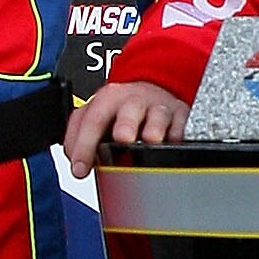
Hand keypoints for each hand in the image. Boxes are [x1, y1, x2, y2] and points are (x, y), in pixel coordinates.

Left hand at [64, 76, 190, 175]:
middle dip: (125, 124)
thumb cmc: (121, 110)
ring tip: (150, 140)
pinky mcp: (180, 114)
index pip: (91, 120)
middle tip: (122, 139)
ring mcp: (158, 106)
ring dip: (153, 129)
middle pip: (127, 110)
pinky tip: (171, 144)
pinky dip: (176, 136)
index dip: (84, 145)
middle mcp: (132, 100)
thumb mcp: (97, 117)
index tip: (80, 169)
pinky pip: (181, 125)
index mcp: (106, 99)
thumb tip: (78, 165)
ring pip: (157, 116)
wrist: (152, 89)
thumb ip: (80, 138)